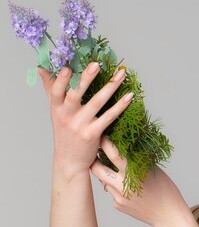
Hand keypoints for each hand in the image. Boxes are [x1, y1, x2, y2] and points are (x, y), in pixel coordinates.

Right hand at [38, 63, 132, 177]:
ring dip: (110, 87)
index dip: (61, 79)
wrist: (69, 161)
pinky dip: (120, 106)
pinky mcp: (93, 134)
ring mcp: (80, 125)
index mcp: (56, 108)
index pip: (55, 91)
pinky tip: (129, 96)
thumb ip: (50, 88)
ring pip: (97, 102)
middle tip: (96, 64)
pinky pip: (109, 116)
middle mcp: (66, 116)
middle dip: (86, 78)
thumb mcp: (55, 110)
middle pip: (75, 94)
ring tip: (121, 74)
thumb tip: (41, 68)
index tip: (67, 66)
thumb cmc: (64, 131)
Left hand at [91, 136, 183, 226]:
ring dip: (105, 174)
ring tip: (114, 170)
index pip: (113, 154)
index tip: (102, 136)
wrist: (168, 214)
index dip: (105, 143)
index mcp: (133, 173)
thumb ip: (137, 160)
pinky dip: (115, 187)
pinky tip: (126, 188)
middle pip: (97, 170)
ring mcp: (119, 198)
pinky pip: (111, 192)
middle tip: (96, 153)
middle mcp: (122, 186)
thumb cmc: (164, 188)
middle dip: (94, 160)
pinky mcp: (117, 205)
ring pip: (103, 181)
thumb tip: (124, 146)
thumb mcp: (152, 169)